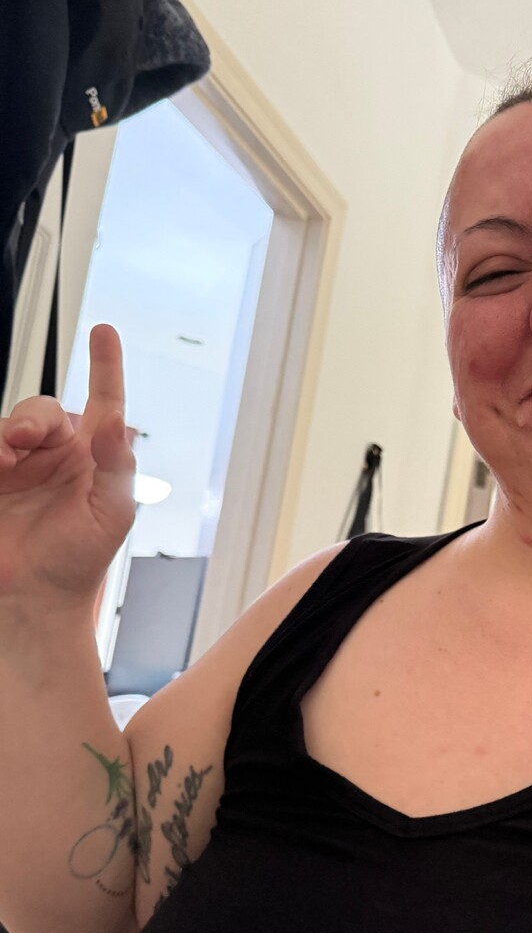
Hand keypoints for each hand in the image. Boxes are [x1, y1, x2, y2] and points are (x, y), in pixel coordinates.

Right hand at [0, 323, 135, 609]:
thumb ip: (118, 466)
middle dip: (32, 417)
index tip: (104, 333)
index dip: (105, 366)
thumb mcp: (113, 516)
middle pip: (42, 409)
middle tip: (25, 439)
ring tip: (6, 461)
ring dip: (7, 435)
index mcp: (95, 457)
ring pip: (8, 424)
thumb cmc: (78, 562)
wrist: (33, 598)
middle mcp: (56, 455)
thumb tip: (118, 425)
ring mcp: (18, 466)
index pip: (104, 401)